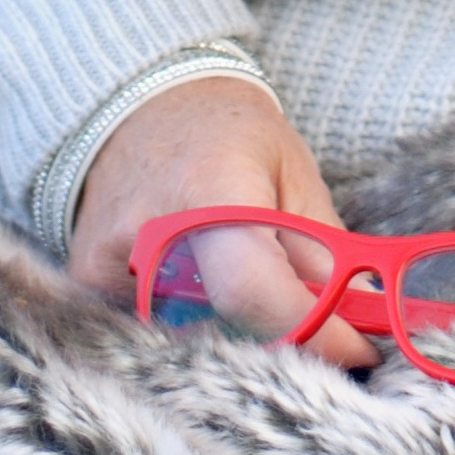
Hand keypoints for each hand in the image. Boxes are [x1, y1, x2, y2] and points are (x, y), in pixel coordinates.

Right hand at [67, 75, 375, 365]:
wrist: (142, 105)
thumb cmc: (228, 134)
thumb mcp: (293, 174)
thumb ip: (326, 252)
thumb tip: (369, 321)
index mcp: (209, 192)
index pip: (255, 293)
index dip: (316, 333)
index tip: (361, 349)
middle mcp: (146, 234)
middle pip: (224, 331)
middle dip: (285, 345)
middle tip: (323, 332)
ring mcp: (104, 266)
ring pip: (188, 344)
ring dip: (240, 342)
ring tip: (264, 304)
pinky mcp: (84, 288)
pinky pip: (150, 336)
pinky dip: (194, 333)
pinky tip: (210, 302)